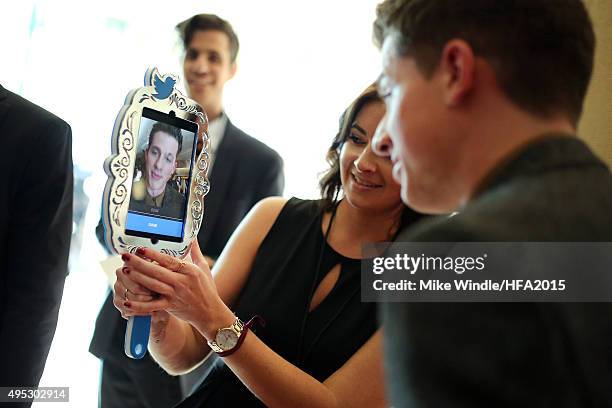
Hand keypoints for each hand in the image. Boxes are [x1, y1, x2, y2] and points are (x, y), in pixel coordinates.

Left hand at [118, 242, 234, 339]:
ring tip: (124, 270)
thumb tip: (191, 237)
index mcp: (189, 271)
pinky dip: (139, 306)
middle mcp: (181, 282)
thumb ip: (195, 252)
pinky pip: (152, 306)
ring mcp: (174, 295)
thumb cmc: (207, 289)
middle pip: (157, 271)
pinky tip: (127, 302)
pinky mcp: (170, 306)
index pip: (168, 260)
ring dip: (137, 278)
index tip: (140, 249)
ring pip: (153, 286)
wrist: (209, 312)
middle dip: (139, 263)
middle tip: (125, 256)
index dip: (153, 255)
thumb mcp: (203, 268)